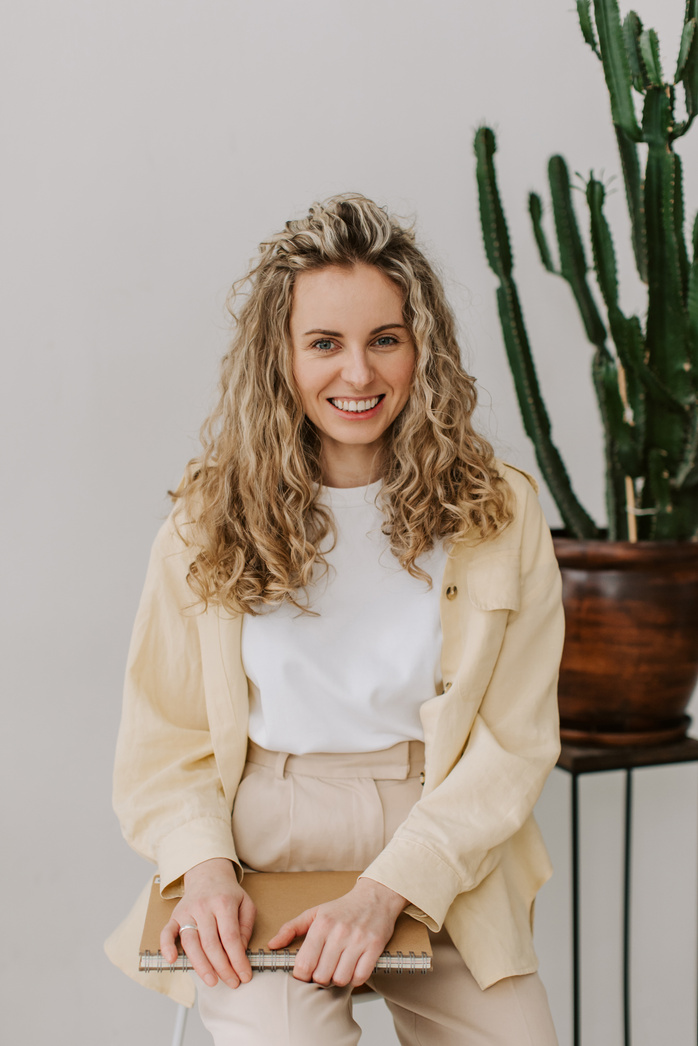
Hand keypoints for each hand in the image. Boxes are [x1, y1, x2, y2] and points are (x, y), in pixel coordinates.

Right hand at [160, 858, 255, 988]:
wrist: (208, 873)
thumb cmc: (228, 893)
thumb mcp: (246, 904)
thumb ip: (246, 927)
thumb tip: (241, 950)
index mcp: (223, 903)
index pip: (230, 937)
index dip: (237, 960)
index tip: (244, 975)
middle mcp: (203, 907)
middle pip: (211, 943)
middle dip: (222, 967)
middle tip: (232, 983)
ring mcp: (187, 912)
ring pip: (191, 942)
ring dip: (201, 966)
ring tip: (212, 981)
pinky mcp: (174, 916)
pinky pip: (167, 932)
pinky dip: (166, 947)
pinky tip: (172, 960)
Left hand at [267, 878, 406, 987]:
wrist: (375, 897)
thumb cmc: (342, 908)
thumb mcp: (314, 913)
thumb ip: (291, 928)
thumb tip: (272, 945)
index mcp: (322, 925)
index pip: (304, 964)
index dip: (301, 975)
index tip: (305, 973)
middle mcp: (339, 932)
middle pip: (321, 975)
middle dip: (319, 978)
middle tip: (322, 970)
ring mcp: (358, 940)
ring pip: (340, 979)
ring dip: (337, 979)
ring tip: (337, 969)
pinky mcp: (375, 947)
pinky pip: (360, 977)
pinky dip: (354, 978)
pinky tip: (352, 969)